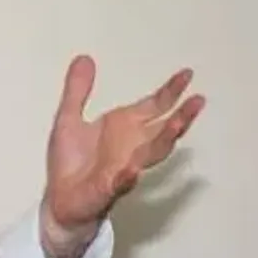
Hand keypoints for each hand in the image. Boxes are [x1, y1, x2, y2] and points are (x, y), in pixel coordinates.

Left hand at [45, 55, 204, 232]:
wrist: (60, 200)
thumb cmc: (70, 162)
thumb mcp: (68, 118)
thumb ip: (77, 90)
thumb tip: (84, 57)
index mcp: (123, 128)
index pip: (154, 106)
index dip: (170, 91)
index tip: (187, 74)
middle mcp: (131, 147)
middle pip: (163, 130)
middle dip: (180, 116)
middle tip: (197, 101)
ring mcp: (124, 168)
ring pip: (151, 155)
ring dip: (164, 141)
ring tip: (176, 125)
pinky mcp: (108, 189)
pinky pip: (121, 183)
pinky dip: (127, 176)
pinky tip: (132, 170)